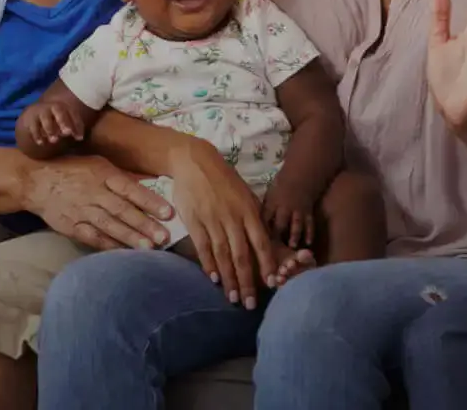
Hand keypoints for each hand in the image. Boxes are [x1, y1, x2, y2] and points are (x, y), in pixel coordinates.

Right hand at [19, 101, 84, 147]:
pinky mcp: (30, 120)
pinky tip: (41, 143)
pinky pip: (34, 127)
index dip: (77, 125)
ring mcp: (40, 112)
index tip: (79, 138)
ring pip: (46, 119)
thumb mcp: (64, 122)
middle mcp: (52, 107)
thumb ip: (73, 128)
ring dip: (50, 130)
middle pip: (59, 111)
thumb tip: (80, 138)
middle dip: (64, 122)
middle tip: (67, 133)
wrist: (33, 115)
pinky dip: (37, 135)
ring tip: (54, 140)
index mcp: (64, 106)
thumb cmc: (54, 120)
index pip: (73, 113)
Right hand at [22, 156, 172, 250]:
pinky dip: (108, 245)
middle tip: (164, 237)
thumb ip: (123, 175)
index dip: (149, 201)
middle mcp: (94, 193)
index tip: (168, 212)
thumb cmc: (73, 168)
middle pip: (122, 210)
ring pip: (109, 226)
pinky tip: (123, 254)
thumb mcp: (98, 163)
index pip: (130, 188)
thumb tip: (152, 181)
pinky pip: (92, 237)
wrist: (36, 181)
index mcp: (103, 174)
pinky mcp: (72, 226)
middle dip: (144, 224)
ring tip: (149, 249)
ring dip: (130, 238)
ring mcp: (82, 211)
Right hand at [167, 141, 277, 309]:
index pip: (261, 243)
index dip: (266, 265)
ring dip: (229, 279)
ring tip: (233, 299)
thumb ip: (253, 217)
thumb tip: (262, 241)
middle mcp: (233, 217)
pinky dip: (209, 265)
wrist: (195, 161)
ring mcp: (213, 220)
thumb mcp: (245, 194)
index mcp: (249, 210)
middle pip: (243, 255)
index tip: (271, 284)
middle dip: (248, 282)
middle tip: (250, 304)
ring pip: (224, 255)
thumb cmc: (224, 179)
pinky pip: (204, 247)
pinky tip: (214, 279)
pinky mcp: (195, 221)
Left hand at [261, 174, 316, 248]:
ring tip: (292, 246)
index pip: (265, 217)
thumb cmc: (281, 186)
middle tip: (274, 249)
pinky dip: (309, 233)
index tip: (257, 242)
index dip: (261, 229)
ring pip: (296, 224)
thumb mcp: (269, 195)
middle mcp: (285, 208)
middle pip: (280, 223)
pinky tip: (308, 243)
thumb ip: (264, 210)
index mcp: (272, 203)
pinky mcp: (308, 213)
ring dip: (294, 235)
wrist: (300, 176)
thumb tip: (254, 225)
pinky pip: (309, 224)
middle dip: (277, 235)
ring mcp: (298, 210)